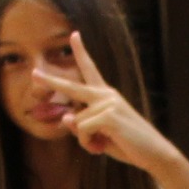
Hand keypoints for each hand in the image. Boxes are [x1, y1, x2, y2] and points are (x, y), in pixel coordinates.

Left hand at [36, 33, 180, 174]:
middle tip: (33, 74)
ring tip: (102, 145)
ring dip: (84, 140)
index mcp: (107, 95)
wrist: (155, 154)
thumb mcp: (101, 135)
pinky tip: (102, 148)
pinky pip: (82, 131)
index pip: (92, 70)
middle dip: (51, 82)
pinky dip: (88, 144)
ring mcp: (108, 103)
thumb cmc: (128, 145)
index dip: (82, 53)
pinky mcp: (109, 116)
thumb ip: (82, 127)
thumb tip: (66, 118)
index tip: (75, 35)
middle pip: (72, 87)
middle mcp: (107, 95)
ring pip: (76, 122)